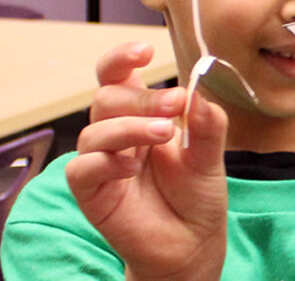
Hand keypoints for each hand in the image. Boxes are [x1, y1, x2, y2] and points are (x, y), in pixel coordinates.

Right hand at [66, 42, 228, 279]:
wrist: (193, 243)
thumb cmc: (197, 195)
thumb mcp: (211, 157)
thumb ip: (208, 126)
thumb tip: (199, 94)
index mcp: (142, 116)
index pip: (119, 77)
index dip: (123, 59)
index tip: (145, 51)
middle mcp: (118, 134)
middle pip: (108, 98)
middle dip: (142, 97)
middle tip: (175, 104)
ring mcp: (103, 162)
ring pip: (94, 130)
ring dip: (129, 127)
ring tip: (164, 134)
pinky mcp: (93, 192)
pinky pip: (82, 168)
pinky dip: (105, 161)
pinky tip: (132, 166)